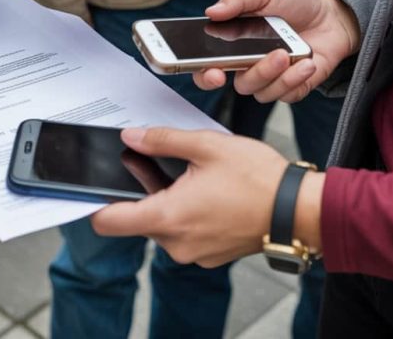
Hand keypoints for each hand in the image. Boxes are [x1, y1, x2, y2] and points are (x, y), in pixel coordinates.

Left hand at [91, 128, 323, 266]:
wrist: (299, 210)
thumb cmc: (258, 179)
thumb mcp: (207, 146)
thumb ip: (163, 139)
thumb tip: (131, 136)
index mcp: (168, 217)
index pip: (108, 222)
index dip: (94, 205)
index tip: (93, 189)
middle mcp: (176, 243)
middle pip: (137, 219)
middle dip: (143, 192)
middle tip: (161, 165)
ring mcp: (193, 253)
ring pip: (161, 225)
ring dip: (167, 202)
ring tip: (192, 176)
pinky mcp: (209, 256)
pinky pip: (183, 235)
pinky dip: (186, 215)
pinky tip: (206, 193)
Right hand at [195, 0, 361, 102]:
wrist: (333, 12)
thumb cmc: (296, 1)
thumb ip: (237, 0)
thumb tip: (211, 11)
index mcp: (234, 44)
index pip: (209, 67)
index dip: (206, 76)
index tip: (214, 73)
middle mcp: (250, 65)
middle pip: (240, 84)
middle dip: (255, 74)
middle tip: (266, 58)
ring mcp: (273, 78)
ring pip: (263, 92)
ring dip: (278, 75)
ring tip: (289, 54)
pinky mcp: (295, 86)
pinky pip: (288, 95)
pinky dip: (296, 80)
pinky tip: (307, 62)